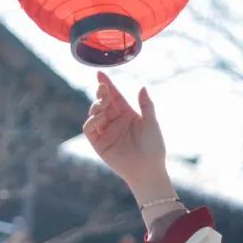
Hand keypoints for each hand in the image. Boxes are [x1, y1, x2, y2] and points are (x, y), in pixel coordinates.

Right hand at [83, 72, 167, 194]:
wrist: (148, 169)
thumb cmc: (153, 147)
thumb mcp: (151, 122)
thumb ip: (146, 105)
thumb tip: (142, 86)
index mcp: (127, 114)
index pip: (114, 96)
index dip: (107, 85)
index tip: (100, 73)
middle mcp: (115, 121)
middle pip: (103, 102)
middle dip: (101, 93)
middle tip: (103, 88)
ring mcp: (105, 132)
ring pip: (94, 113)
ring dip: (96, 106)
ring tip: (103, 103)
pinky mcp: (99, 144)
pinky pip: (89, 129)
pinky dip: (92, 121)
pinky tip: (100, 117)